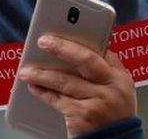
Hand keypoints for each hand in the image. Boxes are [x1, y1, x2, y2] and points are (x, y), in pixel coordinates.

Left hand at [17, 34, 135, 135]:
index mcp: (121, 77)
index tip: (61, 30)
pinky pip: (58, 100)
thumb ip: (104, 71)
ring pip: (65, 81)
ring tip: (27, 70)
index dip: (80, 39)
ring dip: (43, 74)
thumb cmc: (113, 116)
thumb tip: (79, 48)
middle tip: (43, 41)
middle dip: (62, 48)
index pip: (100, 50)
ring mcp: (98, 102)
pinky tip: (33, 87)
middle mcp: (112, 87)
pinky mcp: (83, 117)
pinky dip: (43, 93)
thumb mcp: (118, 91)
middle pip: (85, 60)